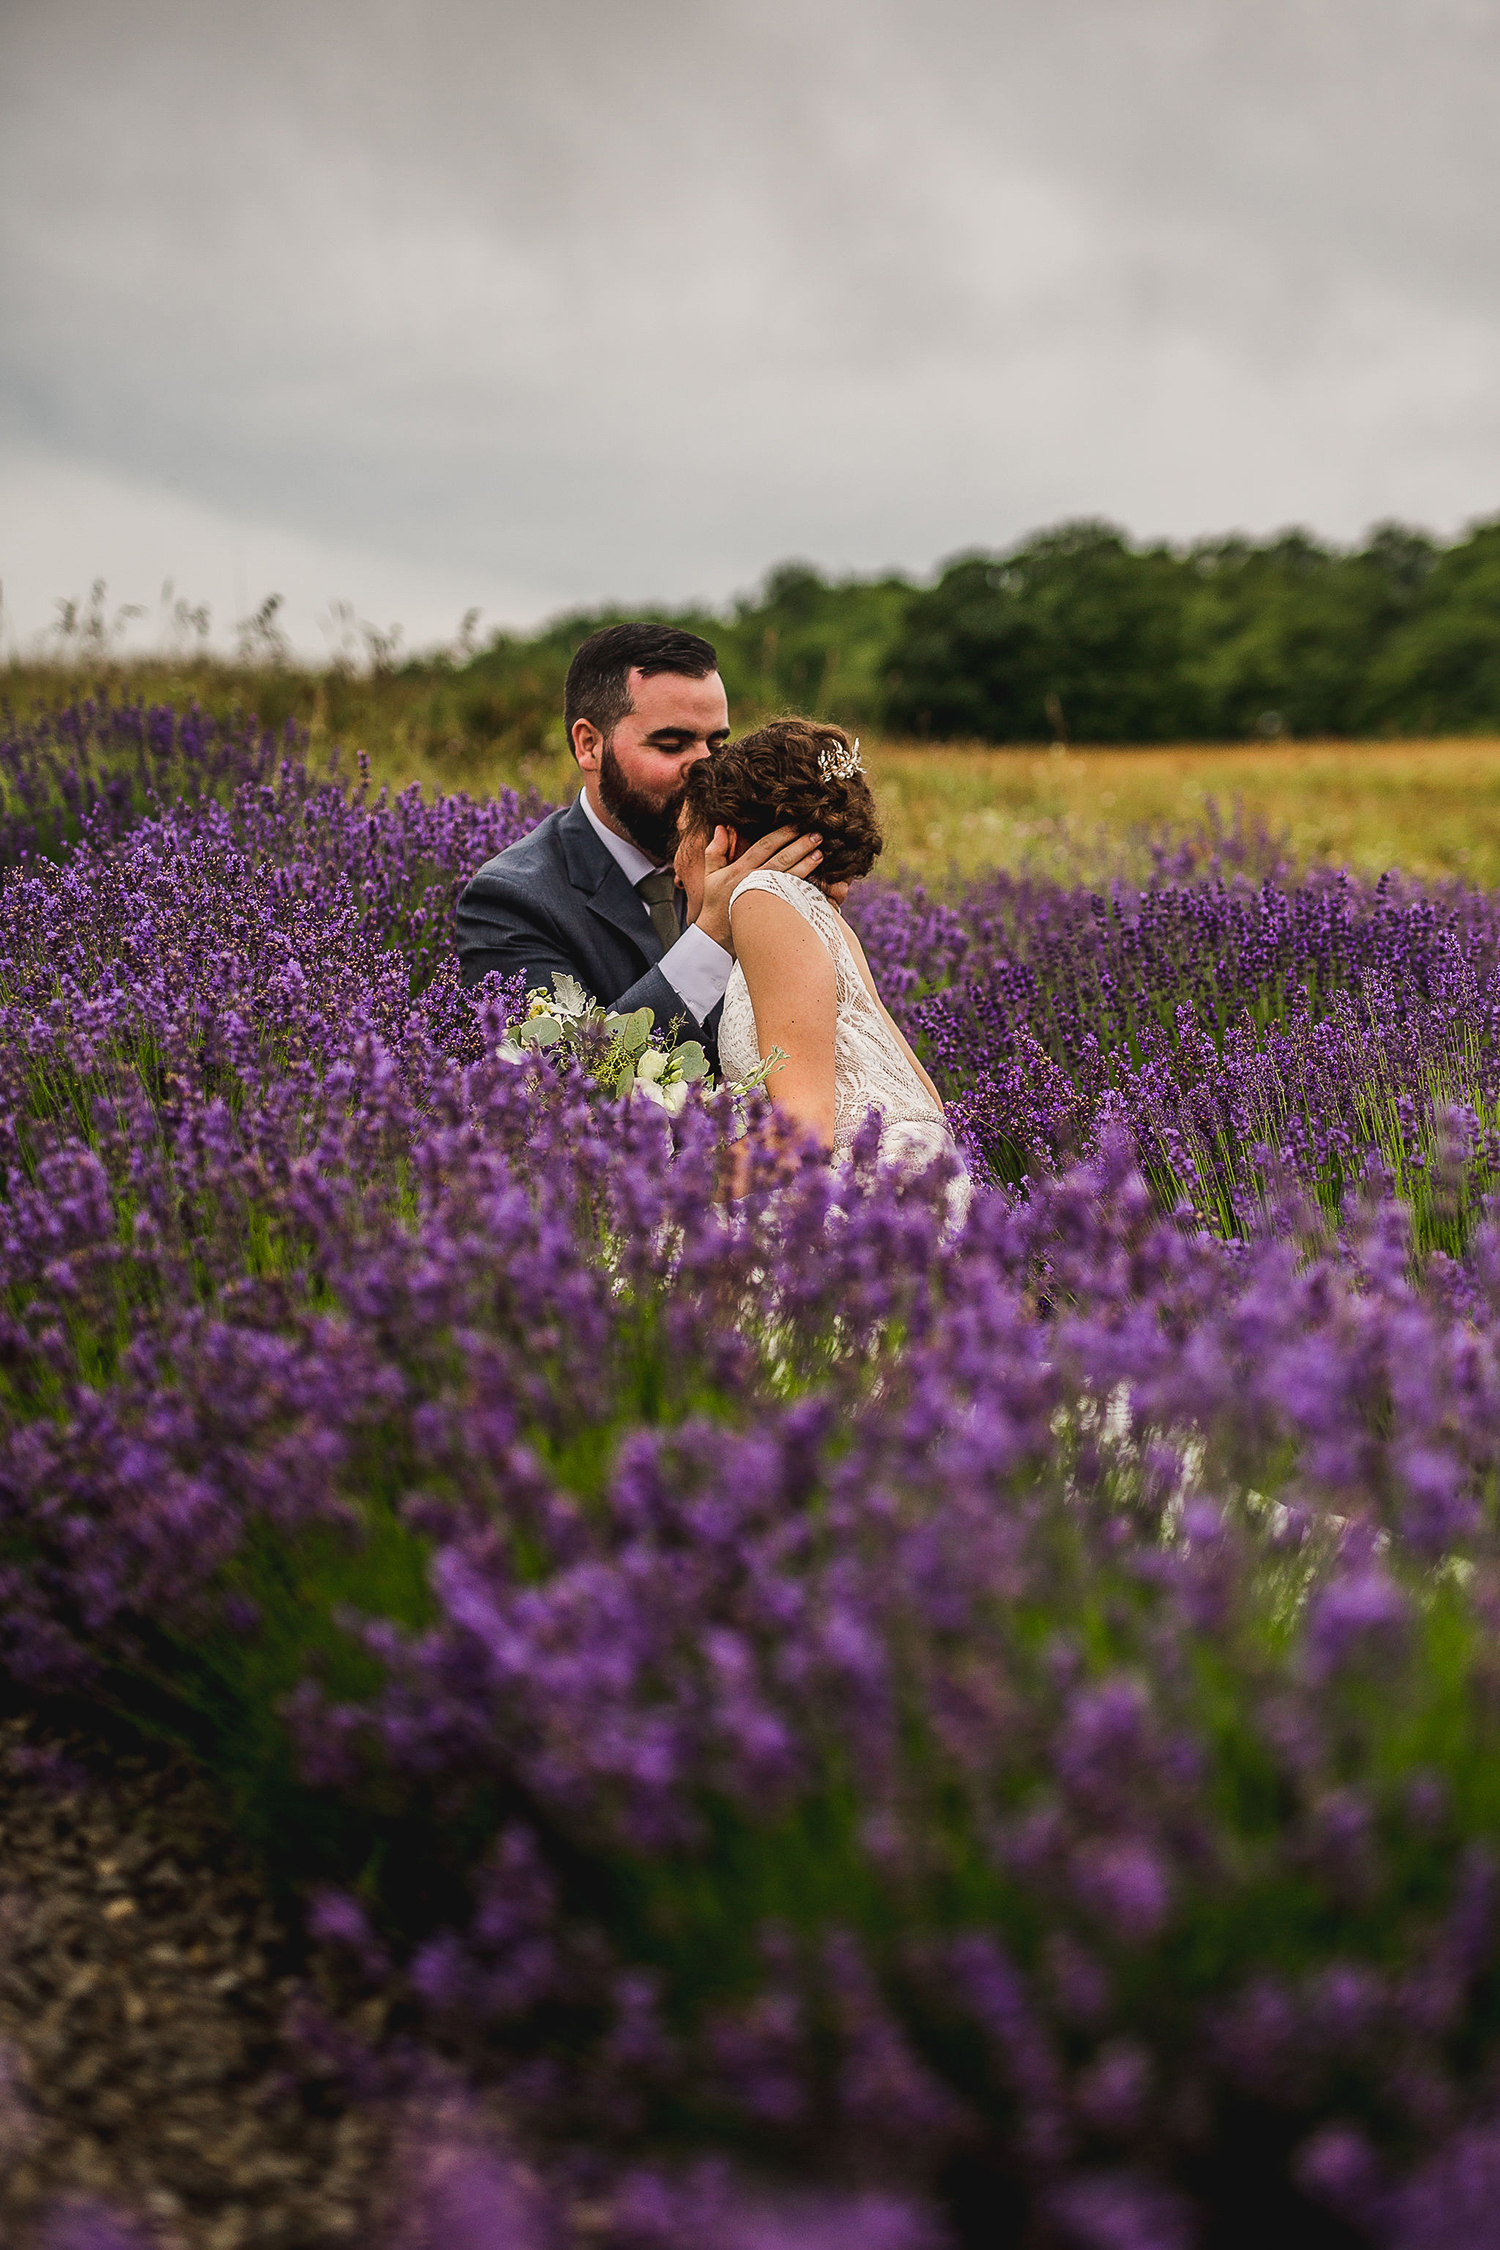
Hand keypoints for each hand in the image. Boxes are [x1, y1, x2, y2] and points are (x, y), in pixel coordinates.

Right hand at [695, 825, 823, 949]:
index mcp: (740, 870)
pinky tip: (819, 880)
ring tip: (821, 854)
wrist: (716, 938)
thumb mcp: (710, 876)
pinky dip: (806, 888)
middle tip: (817, 835)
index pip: (764, 846)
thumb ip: (715, 851)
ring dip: (807, 864)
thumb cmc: (714, 905)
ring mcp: (765, 898)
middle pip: (782, 859)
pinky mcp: (773, 914)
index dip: (781, 834)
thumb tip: (722, 827)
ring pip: (790, 877)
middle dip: (800, 846)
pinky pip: (793, 898)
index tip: (796, 825)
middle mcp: (754, 882)